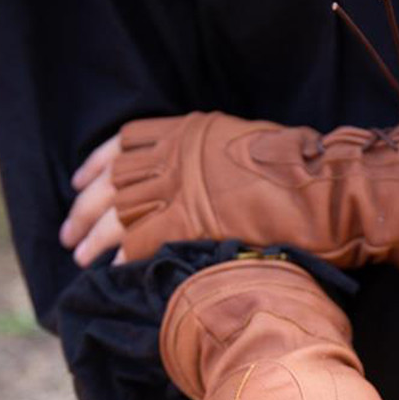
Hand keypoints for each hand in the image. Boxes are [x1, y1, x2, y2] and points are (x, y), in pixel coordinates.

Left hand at [60, 110, 398, 284]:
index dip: (97, 165)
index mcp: (191, 130)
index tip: (80, 182)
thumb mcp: (250, 146)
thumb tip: (197, 180)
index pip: (125, 141)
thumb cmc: (304, 171)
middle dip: (85, 207)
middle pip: (115, 179)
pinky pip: (143, 241)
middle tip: (68, 233)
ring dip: (95, 235)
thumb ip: (214, 158)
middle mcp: (178, 153)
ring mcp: (184, 186)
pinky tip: (113, 268)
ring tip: (79, 256)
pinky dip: (125, 255)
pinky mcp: (192, 221)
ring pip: (120, 210)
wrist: (331, 189)